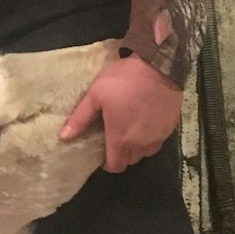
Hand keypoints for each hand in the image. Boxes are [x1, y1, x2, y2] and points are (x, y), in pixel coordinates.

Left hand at [59, 54, 181, 173]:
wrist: (158, 66)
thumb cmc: (123, 80)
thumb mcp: (96, 94)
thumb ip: (80, 118)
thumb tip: (64, 137)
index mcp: (121, 139)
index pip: (115, 166)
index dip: (107, 163)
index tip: (103, 152)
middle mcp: (141, 144)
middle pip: (130, 161)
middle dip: (122, 154)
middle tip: (115, 137)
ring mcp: (158, 137)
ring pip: (145, 153)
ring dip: (137, 148)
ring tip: (131, 130)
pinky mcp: (170, 128)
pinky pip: (158, 142)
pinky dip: (150, 138)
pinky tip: (145, 123)